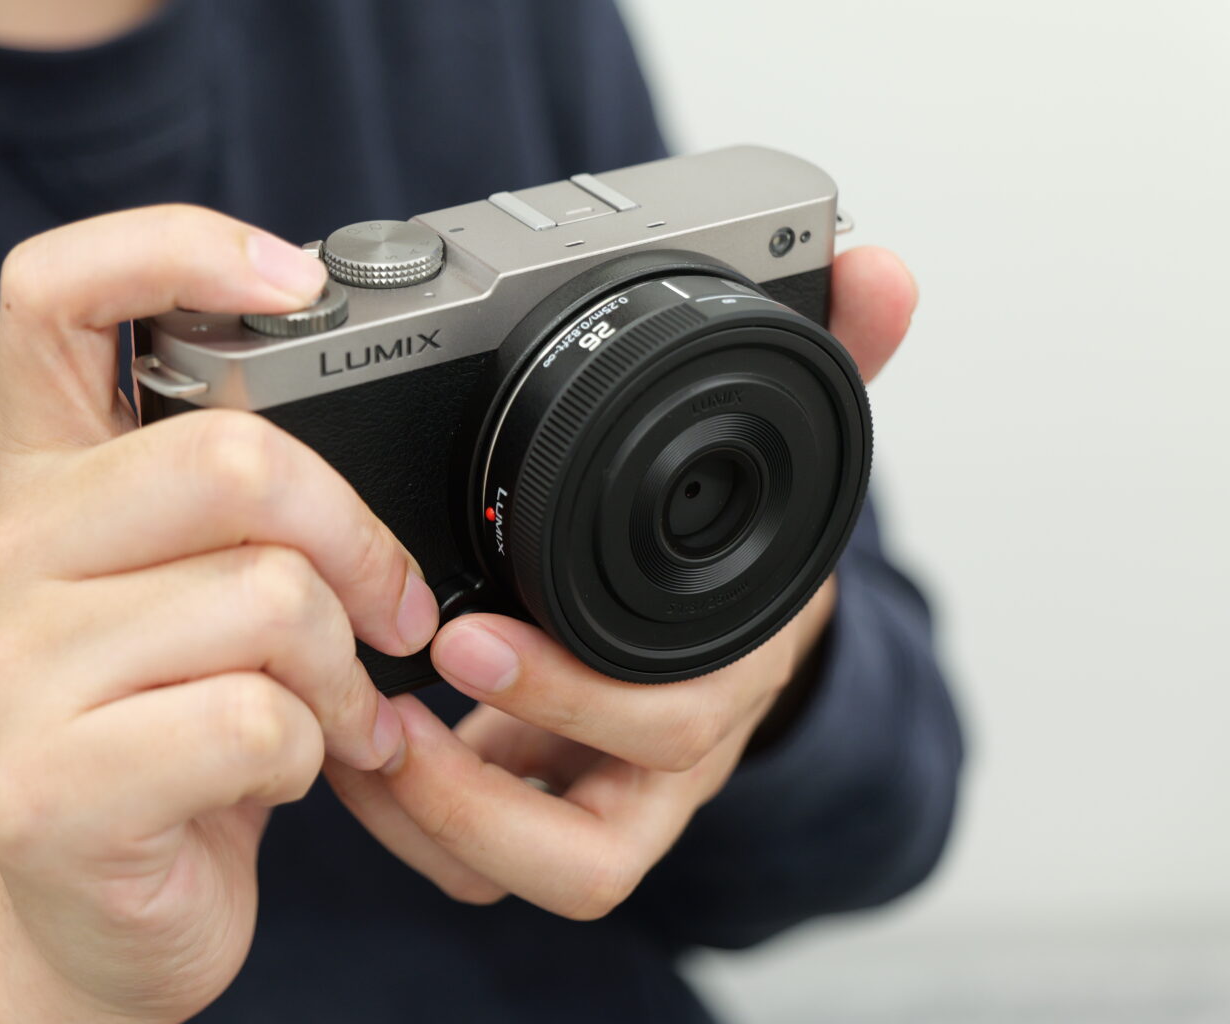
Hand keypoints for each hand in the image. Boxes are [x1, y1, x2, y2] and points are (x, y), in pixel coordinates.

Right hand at [0, 206, 437, 1022]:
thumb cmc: (182, 734)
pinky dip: (311, 752)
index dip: (172, 249)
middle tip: (393, 613)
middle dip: (358, 543)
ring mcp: (12, 674)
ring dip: (345, 675)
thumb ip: (242, 505)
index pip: (52, 295)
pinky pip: (253, 719)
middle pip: (231, 461)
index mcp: (46, 480)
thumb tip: (356, 441)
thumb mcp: (205, 591)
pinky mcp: (49, 785)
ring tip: (334, 716)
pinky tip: (286, 772)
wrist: (114, 910)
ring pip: (266, 600)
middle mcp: (9, 555)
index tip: (292, 282)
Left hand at [324, 247, 916, 917]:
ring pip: (531, 873)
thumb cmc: (754, 554)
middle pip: (594, 849)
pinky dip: (420, 814)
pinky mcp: (552, 797)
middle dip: (478, 796)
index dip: (572, 702)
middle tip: (385, 719)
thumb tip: (881, 269)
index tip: (468, 641)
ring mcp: (611, 792)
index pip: (671, 727)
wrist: (754, 631)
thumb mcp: (795, 454)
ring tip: (354, 745)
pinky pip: (487, 850)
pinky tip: (360, 744)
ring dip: (434, 825)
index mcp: (727, 673)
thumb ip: (836, 359)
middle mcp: (672, 757)